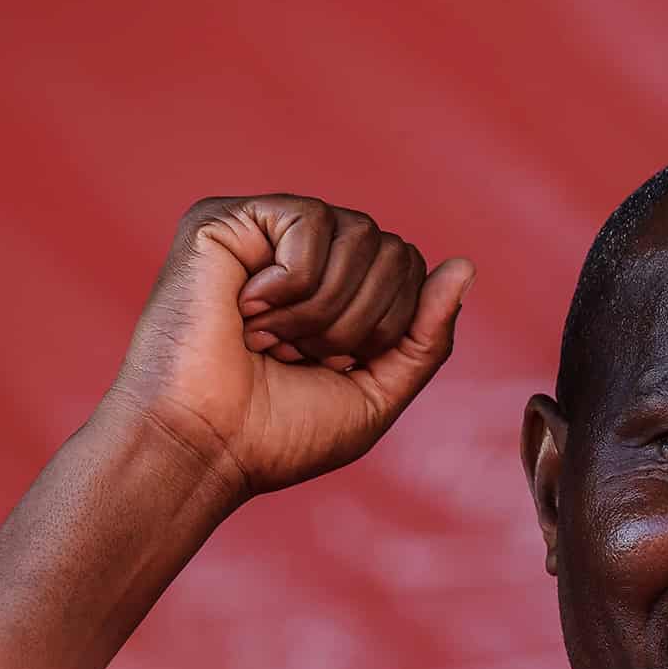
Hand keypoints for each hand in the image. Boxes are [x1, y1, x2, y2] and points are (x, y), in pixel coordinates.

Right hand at [104, 195, 475, 499]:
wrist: (203, 448)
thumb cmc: (275, 436)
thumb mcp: (376, 394)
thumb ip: (424, 336)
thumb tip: (465, 266)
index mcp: (334, 292)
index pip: (409, 267)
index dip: (387, 325)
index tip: (329, 368)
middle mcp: (301, 256)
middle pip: (392, 248)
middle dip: (358, 322)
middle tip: (296, 356)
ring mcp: (264, 234)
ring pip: (359, 232)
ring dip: (322, 309)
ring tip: (268, 339)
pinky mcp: (227, 220)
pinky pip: (309, 221)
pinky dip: (290, 284)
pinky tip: (246, 310)